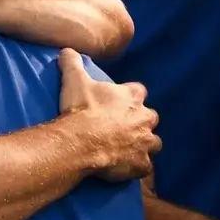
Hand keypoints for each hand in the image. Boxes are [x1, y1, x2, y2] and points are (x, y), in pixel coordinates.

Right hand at [57, 49, 159, 181]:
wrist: (81, 142)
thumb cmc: (81, 109)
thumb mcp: (73, 80)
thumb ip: (72, 63)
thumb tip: (66, 50)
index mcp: (132, 96)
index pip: (138, 92)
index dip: (128, 97)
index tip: (116, 102)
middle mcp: (145, 118)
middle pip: (150, 118)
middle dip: (139, 122)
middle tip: (120, 128)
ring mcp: (146, 143)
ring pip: (153, 143)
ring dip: (143, 145)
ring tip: (126, 149)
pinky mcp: (141, 164)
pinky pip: (144, 168)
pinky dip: (137, 168)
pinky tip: (125, 168)